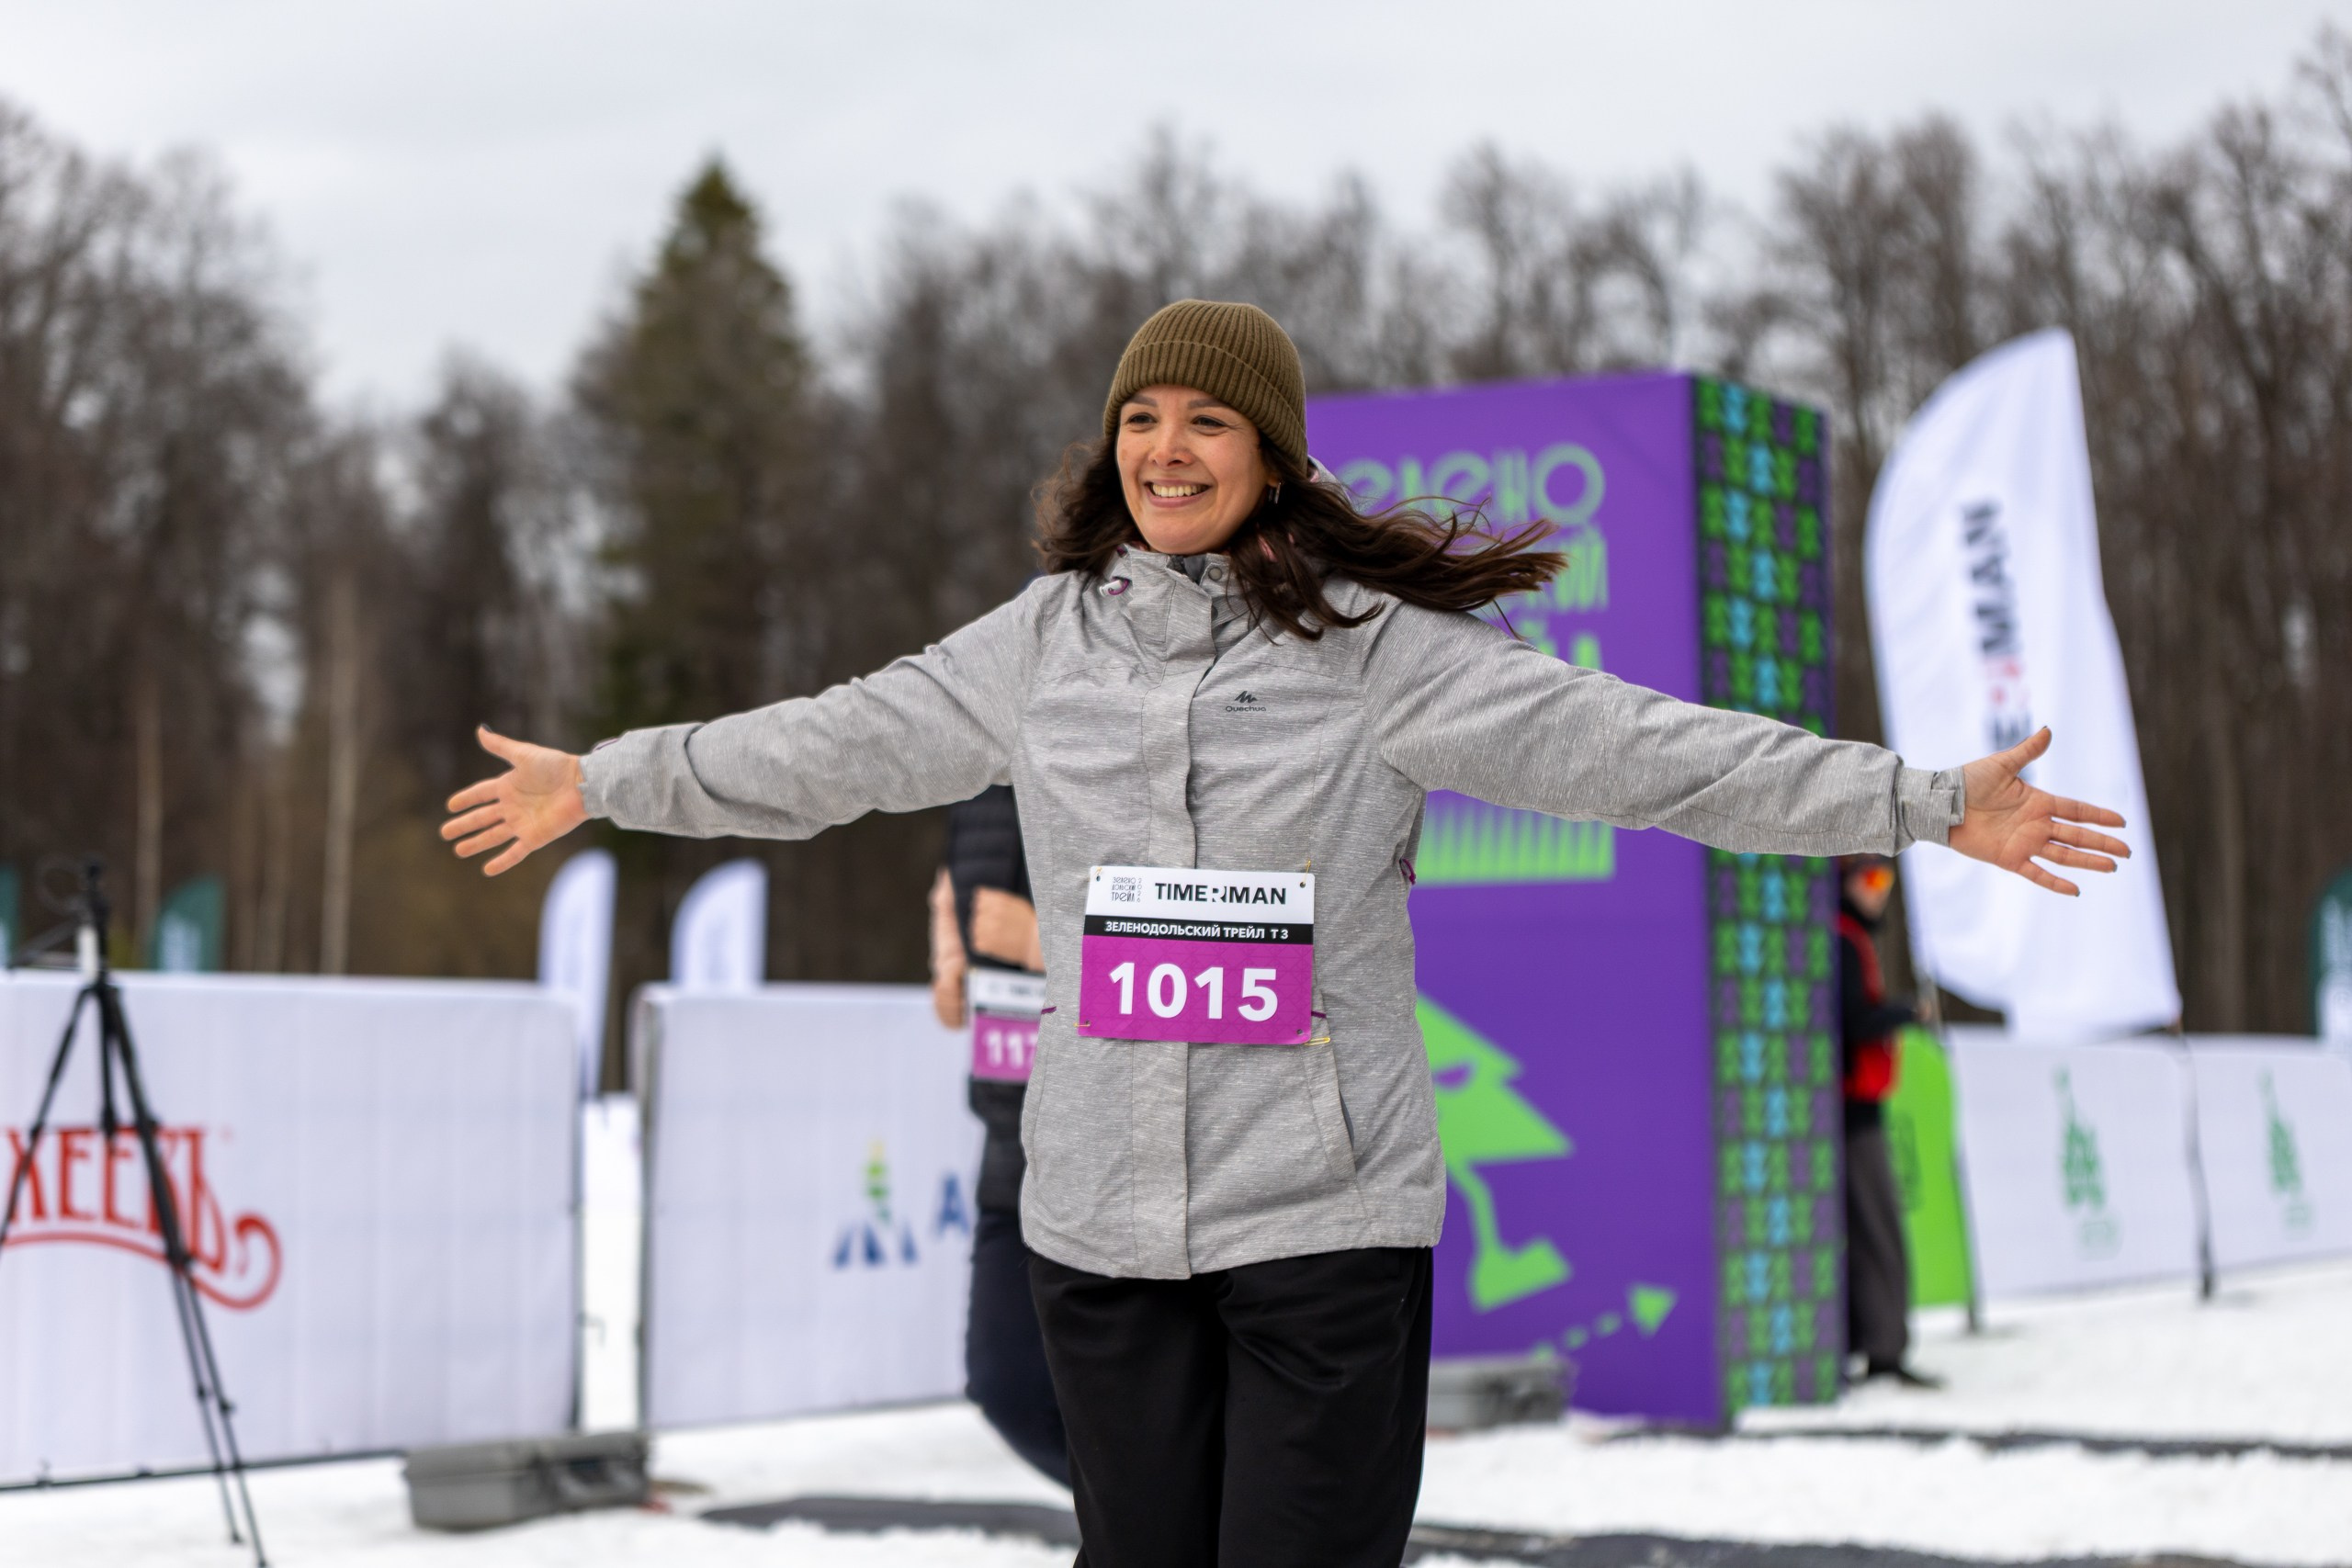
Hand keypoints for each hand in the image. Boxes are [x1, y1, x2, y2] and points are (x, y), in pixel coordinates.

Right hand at [440, 726, 588, 875]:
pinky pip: (515, 852)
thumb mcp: (524, 754)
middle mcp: (513, 806)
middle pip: (482, 817)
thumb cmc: (556, 767)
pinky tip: (487, 870)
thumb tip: (480, 730)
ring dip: (476, 843)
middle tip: (445, 833)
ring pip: (493, 835)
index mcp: (509, 786)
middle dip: (464, 825)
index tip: (451, 805)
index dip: (466, 799)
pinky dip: (502, 861)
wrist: (582, 785)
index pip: (481, 794)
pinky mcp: (535, 837)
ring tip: (458, 850)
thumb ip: (501, 746)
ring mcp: (523, 823)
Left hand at [970, 887, 1042, 970]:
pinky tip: (995, 944)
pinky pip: (976, 943)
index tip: (993, 911)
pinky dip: (983, 945)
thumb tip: (978, 894)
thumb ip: (996, 897)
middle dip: (984, 918)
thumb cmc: (1028, 923)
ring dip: (982, 932)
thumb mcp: (1016, 903)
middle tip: (998, 926)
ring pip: (974, 928)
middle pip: (976, 913)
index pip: (979, 898)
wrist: (1037, 944)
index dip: (985, 905)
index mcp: (999, 901)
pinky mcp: (987, 945)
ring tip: (997, 935)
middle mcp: (992, 914)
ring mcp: (988, 930)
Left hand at [1947, 727, 2130, 896]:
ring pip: (2064, 855)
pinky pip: (2036, 873)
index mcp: (2038, 802)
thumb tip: (2048, 730)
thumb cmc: (1968, 781)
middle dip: (2102, 843)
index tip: (2122, 822)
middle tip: (2127, 851)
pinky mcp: (2009, 858)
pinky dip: (2055, 883)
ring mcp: (2024, 842)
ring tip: (2112, 866)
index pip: (2077, 810)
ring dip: (2088, 861)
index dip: (2099, 816)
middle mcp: (2035, 824)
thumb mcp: (2001, 765)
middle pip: (2077, 835)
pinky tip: (2075, 890)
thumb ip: (2027, 751)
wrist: (1942, 804)